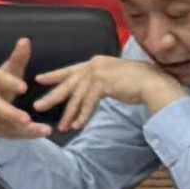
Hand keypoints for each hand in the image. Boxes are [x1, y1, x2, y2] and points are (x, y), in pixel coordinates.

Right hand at [0, 38, 53, 143]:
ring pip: (4, 125)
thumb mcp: (8, 72)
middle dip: (12, 114)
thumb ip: (18, 59)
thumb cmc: (0, 86)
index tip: (24, 87)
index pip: (0, 81)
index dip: (11, 84)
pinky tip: (39, 134)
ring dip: (23, 130)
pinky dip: (23, 136)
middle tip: (28, 119)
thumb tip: (25, 40)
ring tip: (44, 130)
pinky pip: (6, 134)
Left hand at [34, 52, 180, 123]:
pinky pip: (90, 103)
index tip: (39, 79)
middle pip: (68, 83)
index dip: (54, 75)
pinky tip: (77, 126)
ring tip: (60, 126)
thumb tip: (91, 90)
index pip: (70, 70)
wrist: (151, 82)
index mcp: (95, 62)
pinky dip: (84, 115)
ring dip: (69, 113)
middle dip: (53, 96)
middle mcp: (94, 65)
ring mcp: (99, 74)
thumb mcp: (113, 77)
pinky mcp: (104, 84)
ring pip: (78, 96)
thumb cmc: (136, 81)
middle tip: (38, 106)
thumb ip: (100, 81)